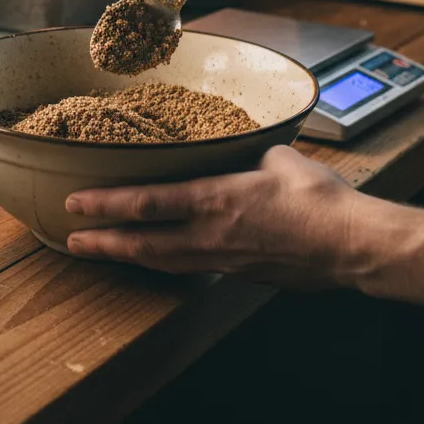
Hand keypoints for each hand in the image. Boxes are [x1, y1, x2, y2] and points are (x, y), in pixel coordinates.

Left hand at [65, 146, 374, 287]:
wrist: (352, 245)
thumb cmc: (318, 198)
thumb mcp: (276, 159)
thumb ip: (248, 155)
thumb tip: (243, 150)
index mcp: (215, 199)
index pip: (146, 203)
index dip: (106, 204)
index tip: (75, 204)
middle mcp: (211, 235)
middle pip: (143, 244)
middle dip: (102, 243)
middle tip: (71, 241)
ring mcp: (224, 260)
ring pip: (163, 262)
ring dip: (127, 257)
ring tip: (101, 252)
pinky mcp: (240, 273)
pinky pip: (191, 268)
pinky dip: (163, 264)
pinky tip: (157, 259)